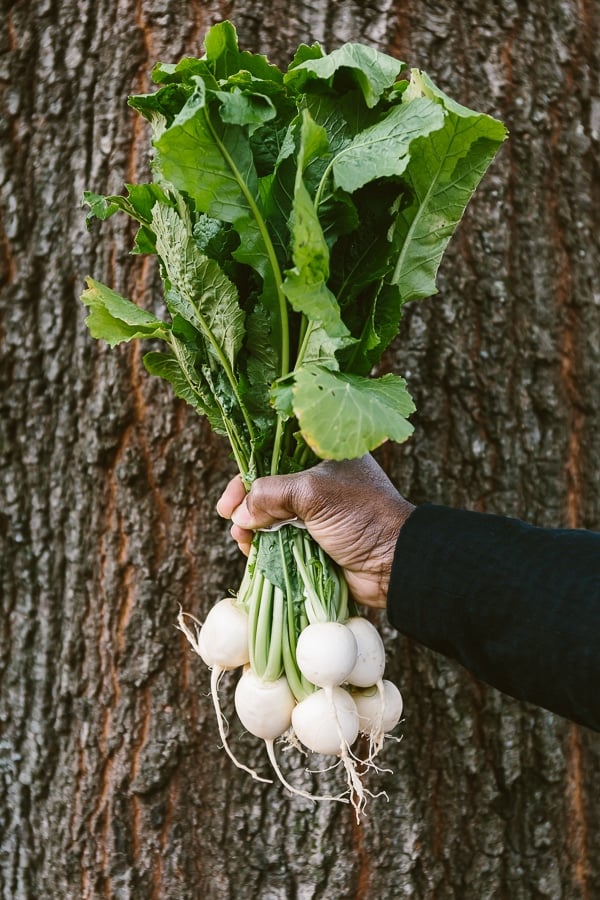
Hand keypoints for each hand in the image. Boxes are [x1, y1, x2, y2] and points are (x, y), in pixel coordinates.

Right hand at [217, 455, 414, 608]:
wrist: (395, 564)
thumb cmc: (361, 517)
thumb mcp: (314, 493)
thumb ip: (271, 494)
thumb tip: (241, 513)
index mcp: (326, 455)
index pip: (275, 455)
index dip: (248, 473)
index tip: (230, 498)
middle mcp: (320, 481)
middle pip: (269, 487)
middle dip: (246, 504)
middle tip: (229, 519)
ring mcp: (318, 513)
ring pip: (272, 516)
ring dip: (252, 528)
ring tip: (242, 541)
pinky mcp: (316, 541)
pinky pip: (281, 541)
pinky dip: (265, 546)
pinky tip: (253, 553)